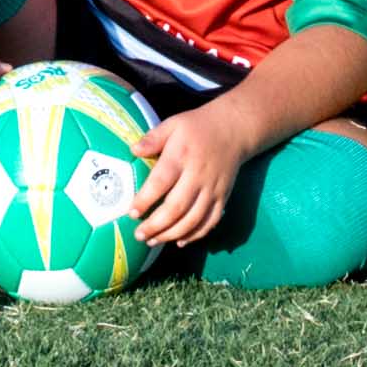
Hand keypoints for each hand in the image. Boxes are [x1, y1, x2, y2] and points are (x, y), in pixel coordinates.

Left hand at [133, 99, 255, 246]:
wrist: (234, 129)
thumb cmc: (197, 127)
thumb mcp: (173, 124)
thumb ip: (153, 138)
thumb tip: (133, 151)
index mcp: (182, 155)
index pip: (161, 182)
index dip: (145, 200)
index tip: (132, 213)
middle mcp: (198, 175)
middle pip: (177, 207)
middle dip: (156, 225)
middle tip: (139, 235)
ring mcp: (213, 189)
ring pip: (193, 219)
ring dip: (172, 234)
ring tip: (153, 241)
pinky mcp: (224, 197)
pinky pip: (210, 221)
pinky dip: (196, 235)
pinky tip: (180, 241)